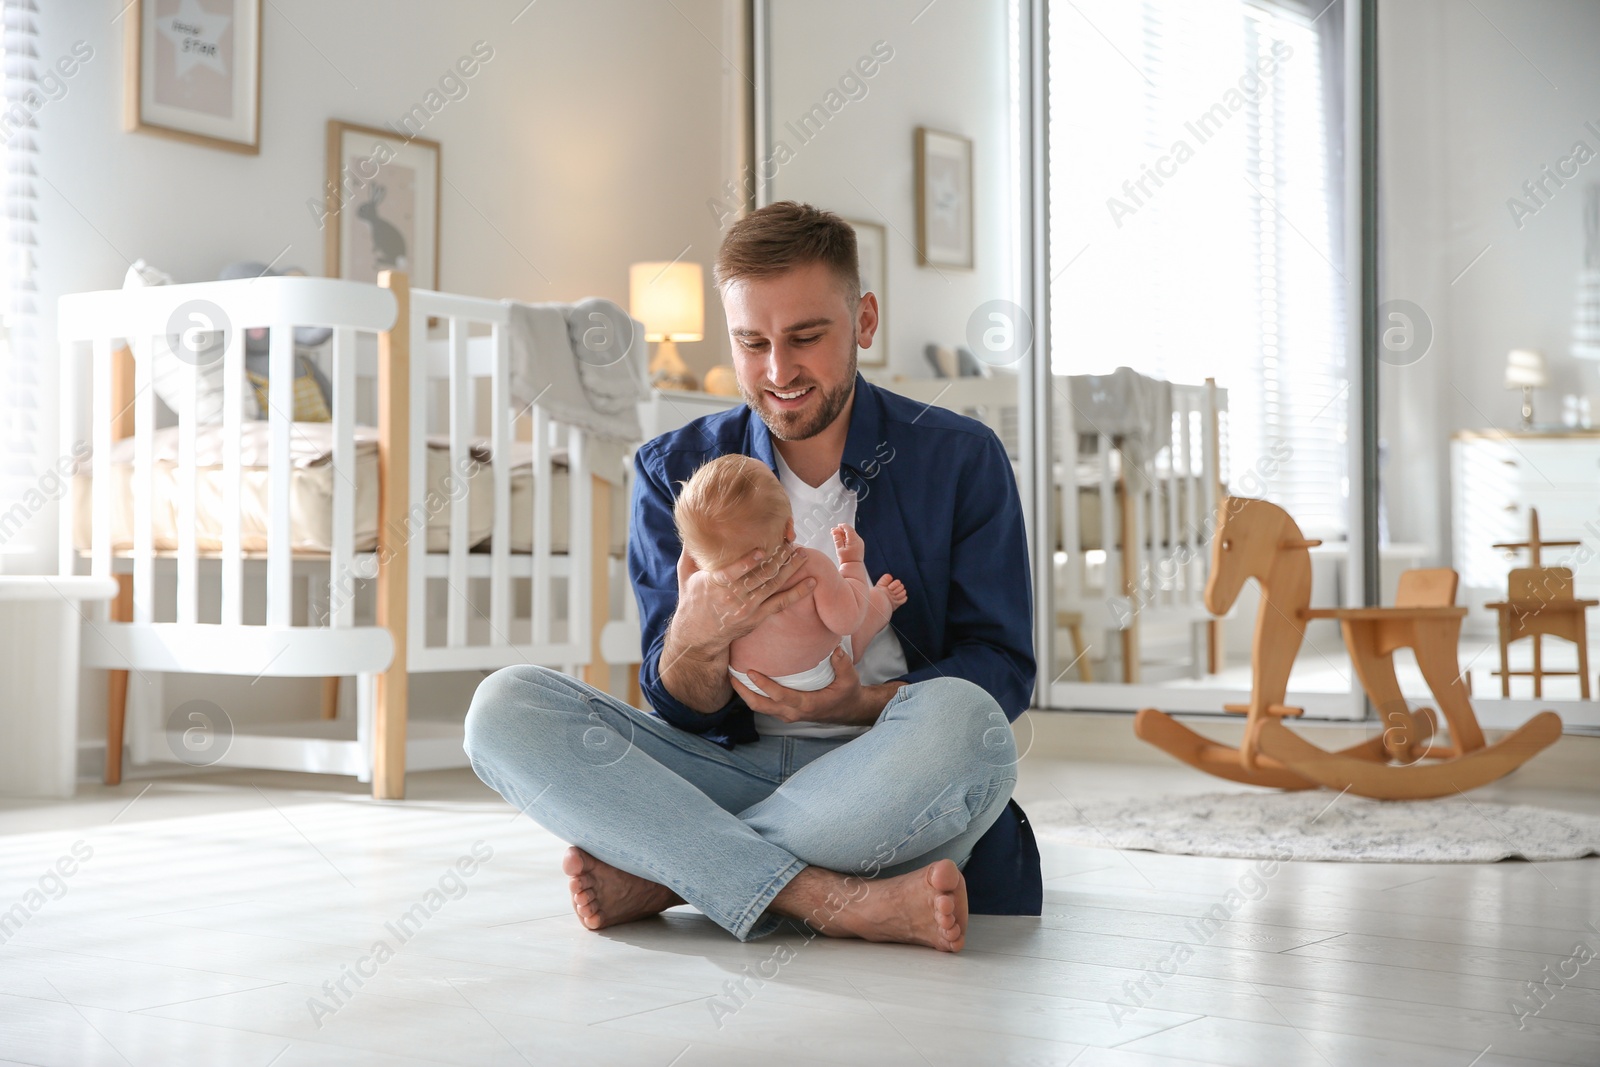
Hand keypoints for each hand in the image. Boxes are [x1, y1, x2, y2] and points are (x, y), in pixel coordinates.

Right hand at [674, 541, 811, 652]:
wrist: (698, 637)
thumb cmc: (692, 601)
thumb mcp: (685, 576)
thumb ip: (689, 553)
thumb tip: (692, 530)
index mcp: (715, 584)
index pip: (732, 573)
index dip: (747, 562)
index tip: (762, 550)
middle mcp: (733, 597)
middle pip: (760, 577)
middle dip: (779, 559)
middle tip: (792, 543)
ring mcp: (748, 608)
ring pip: (773, 586)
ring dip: (791, 569)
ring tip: (803, 554)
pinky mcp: (758, 617)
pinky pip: (782, 604)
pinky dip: (798, 592)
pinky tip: (812, 581)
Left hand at [733, 646, 884, 726]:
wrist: (849, 710)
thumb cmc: (847, 693)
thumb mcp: (850, 679)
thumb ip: (843, 664)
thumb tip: (835, 648)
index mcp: (807, 704)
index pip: (780, 696)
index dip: (763, 685)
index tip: (750, 672)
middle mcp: (794, 712)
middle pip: (761, 706)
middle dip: (743, 692)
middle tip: (731, 674)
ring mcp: (788, 715)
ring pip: (760, 708)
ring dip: (745, 694)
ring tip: (733, 676)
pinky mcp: (786, 713)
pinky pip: (765, 706)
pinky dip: (753, 695)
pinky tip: (747, 682)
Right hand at [832, 524, 863, 563]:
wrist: (853, 566)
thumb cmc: (847, 560)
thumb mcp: (839, 549)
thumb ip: (837, 539)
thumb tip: (835, 531)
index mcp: (854, 540)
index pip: (848, 528)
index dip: (841, 526)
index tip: (836, 526)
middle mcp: (858, 540)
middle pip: (850, 530)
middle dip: (842, 530)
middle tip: (834, 531)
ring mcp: (860, 542)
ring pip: (851, 534)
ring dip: (844, 533)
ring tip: (837, 536)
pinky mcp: (859, 545)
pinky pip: (853, 538)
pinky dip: (848, 537)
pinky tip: (842, 540)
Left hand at [876, 573, 907, 609]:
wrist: (878, 604)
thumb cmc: (878, 594)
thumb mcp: (880, 585)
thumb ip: (885, 579)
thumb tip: (890, 576)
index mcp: (891, 585)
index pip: (898, 582)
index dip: (895, 584)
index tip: (889, 588)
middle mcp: (895, 590)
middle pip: (902, 587)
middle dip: (897, 590)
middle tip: (891, 593)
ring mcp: (897, 596)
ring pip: (904, 592)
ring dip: (899, 595)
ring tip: (893, 597)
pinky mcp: (898, 602)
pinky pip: (904, 599)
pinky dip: (901, 599)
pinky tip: (896, 601)